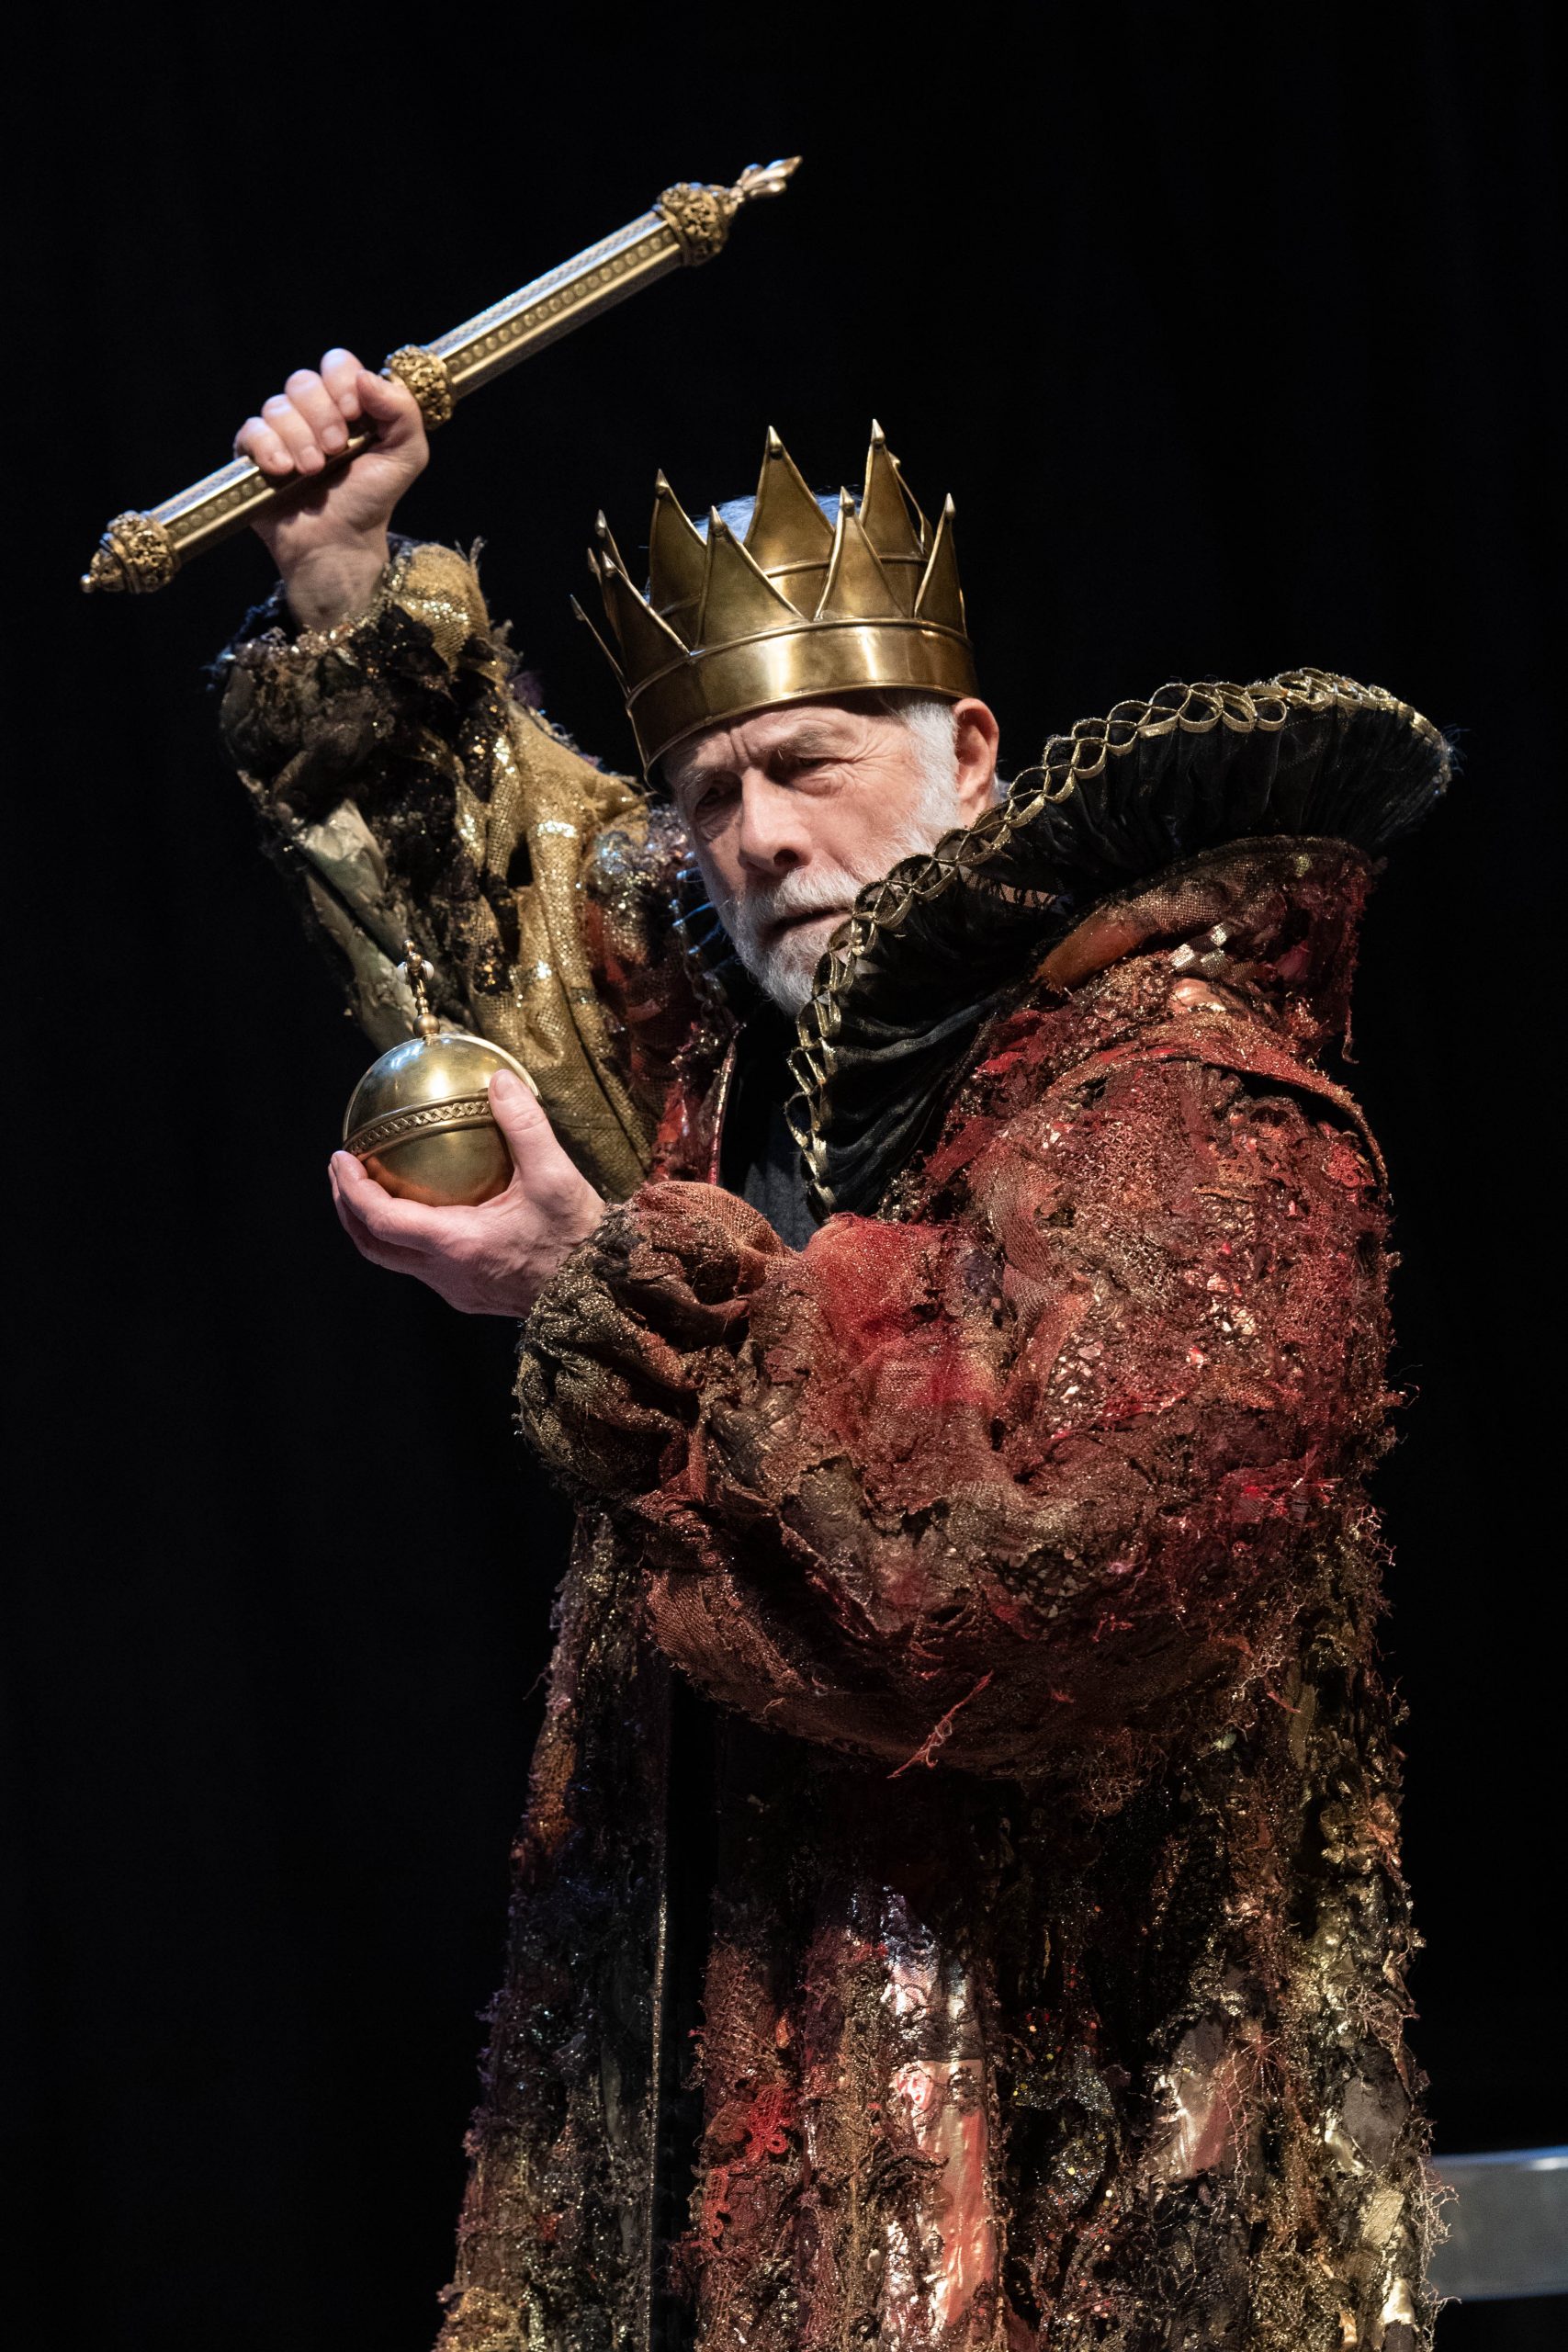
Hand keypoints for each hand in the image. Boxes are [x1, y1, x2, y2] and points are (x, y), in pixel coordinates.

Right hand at [233, 348, 429, 629]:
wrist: (340, 544)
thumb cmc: (371, 501)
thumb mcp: (406, 456)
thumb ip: (402, 411)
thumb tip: (366, 377)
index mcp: (347, 405)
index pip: (337, 364)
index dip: (342, 382)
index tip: (354, 413)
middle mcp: (312, 413)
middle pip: (303, 381)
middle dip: (322, 415)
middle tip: (336, 450)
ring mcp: (281, 432)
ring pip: (278, 405)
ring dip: (300, 438)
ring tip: (314, 471)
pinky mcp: (255, 453)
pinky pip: (251, 429)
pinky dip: (269, 448)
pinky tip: (283, 471)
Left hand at [328, 1069, 605, 1316]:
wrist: (604, 1291)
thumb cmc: (579, 1236)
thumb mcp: (555, 1175)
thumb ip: (524, 1125)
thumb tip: (498, 1081)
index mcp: (457, 1243)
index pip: (381, 1219)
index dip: (352, 1189)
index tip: (340, 1157)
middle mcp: (446, 1274)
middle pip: (374, 1246)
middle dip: (349, 1209)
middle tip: (343, 1173)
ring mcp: (456, 1290)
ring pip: (395, 1260)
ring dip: (374, 1226)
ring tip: (371, 1191)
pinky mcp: (470, 1295)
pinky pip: (421, 1267)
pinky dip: (405, 1238)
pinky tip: (422, 1213)